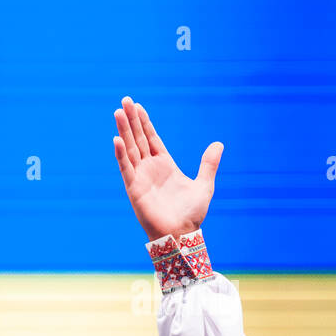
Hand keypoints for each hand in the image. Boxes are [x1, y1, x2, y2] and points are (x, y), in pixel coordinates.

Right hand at [113, 96, 222, 241]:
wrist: (182, 234)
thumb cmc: (192, 214)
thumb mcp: (204, 185)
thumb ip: (209, 164)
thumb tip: (219, 144)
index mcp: (165, 165)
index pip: (152, 139)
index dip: (145, 123)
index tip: (138, 106)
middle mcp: (150, 168)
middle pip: (138, 139)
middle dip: (132, 120)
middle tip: (125, 100)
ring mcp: (141, 177)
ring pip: (130, 149)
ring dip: (124, 131)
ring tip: (118, 112)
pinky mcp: (134, 189)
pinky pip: (126, 168)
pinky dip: (121, 154)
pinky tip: (117, 139)